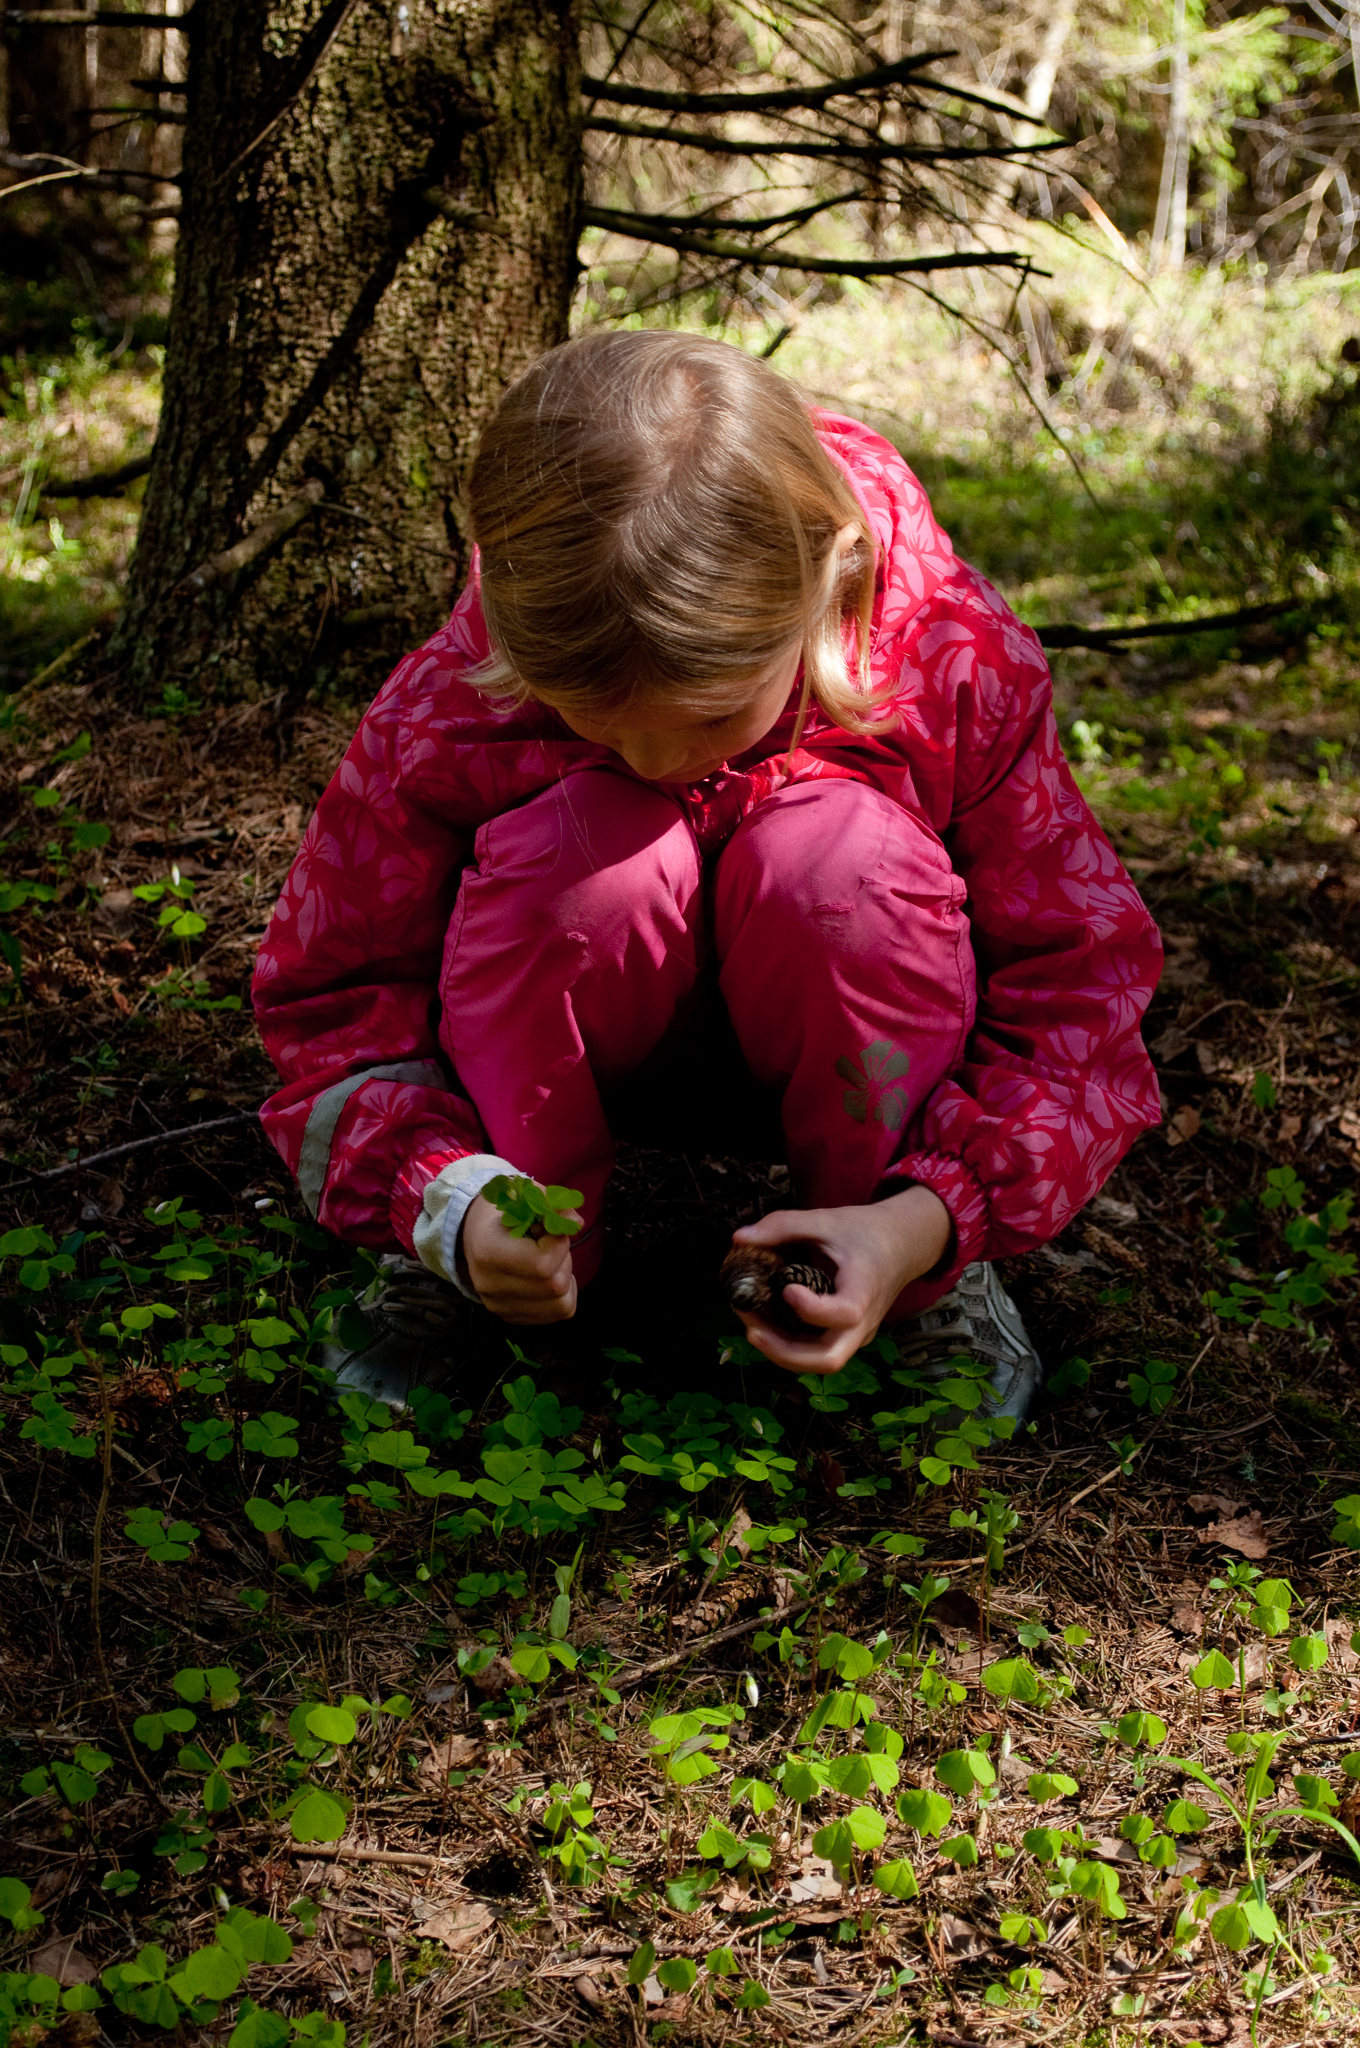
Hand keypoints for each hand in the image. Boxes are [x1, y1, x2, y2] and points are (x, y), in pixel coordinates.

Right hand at [460, 1189, 578, 1323]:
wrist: (473, 1231)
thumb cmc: (504, 1211)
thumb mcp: (528, 1196)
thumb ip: (554, 1206)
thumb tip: (576, 1223)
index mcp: (488, 1252)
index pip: (542, 1264)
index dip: (559, 1244)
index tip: (551, 1230)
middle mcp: (490, 1285)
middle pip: (554, 1287)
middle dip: (564, 1261)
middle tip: (551, 1244)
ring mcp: (498, 1305)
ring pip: (561, 1305)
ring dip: (565, 1279)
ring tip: (549, 1260)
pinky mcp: (509, 1316)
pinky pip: (555, 1314)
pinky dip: (561, 1295)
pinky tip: (546, 1276)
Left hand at [730, 1186, 951, 1374]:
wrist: (901, 1245)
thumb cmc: (864, 1232)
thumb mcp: (826, 1220)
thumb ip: (783, 1226)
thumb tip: (739, 1239)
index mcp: (865, 1289)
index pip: (845, 1314)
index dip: (812, 1309)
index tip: (785, 1289)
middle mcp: (864, 1322)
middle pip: (829, 1359)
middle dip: (784, 1351)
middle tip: (751, 1329)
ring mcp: (856, 1334)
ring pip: (820, 1362)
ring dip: (780, 1351)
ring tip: (749, 1321)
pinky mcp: (846, 1336)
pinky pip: (816, 1351)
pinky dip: (788, 1344)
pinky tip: (764, 1321)